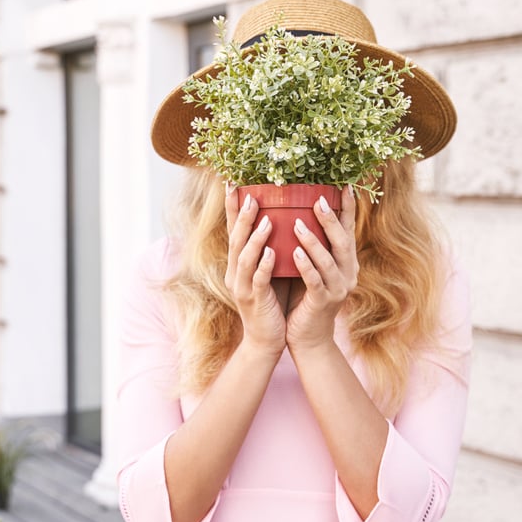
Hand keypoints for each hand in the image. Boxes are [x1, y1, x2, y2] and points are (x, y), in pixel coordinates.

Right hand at [224, 188, 285, 354]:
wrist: (268, 339)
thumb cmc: (274, 300)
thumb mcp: (272, 270)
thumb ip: (274, 247)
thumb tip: (289, 219)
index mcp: (239, 262)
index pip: (234, 230)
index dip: (232, 208)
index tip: (233, 183)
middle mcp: (235, 271)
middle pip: (235, 239)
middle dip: (242, 216)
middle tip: (250, 194)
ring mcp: (242, 286)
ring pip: (244, 257)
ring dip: (254, 237)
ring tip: (266, 218)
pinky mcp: (253, 301)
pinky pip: (257, 280)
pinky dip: (263, 265)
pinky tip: (271, 253)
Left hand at [286, 185, 358, 351]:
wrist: (308, 338)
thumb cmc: (304, 299)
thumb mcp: (311, 269)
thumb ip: (311, 247)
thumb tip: (296, 213)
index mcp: (346, 263)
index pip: (348, 231)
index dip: (348, 209)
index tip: (345, 186)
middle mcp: (347, 274)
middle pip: (343, 242)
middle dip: (331, 220)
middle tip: (317, 200)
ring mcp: (337, 289)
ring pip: (328, 260)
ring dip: (313, 240)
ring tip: (296, 223)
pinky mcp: (323, 302)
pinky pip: (315, 280)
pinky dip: (305, 265)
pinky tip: (294, 252)